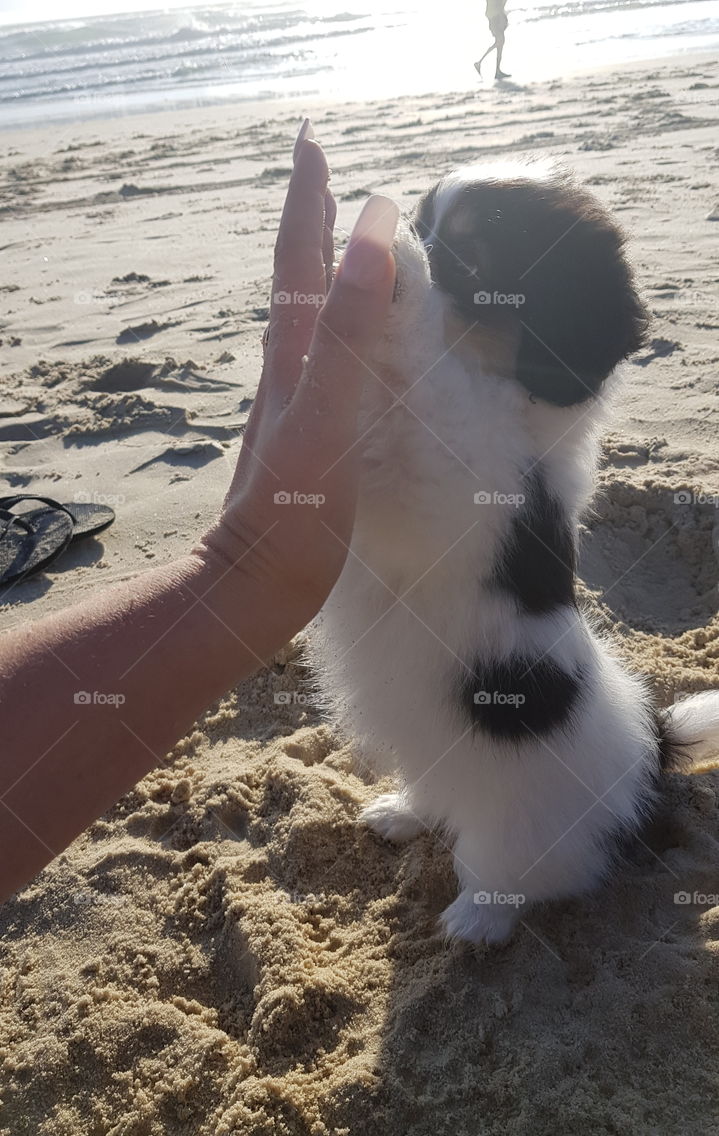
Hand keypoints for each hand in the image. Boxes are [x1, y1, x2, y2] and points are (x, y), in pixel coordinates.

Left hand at [199, 121, 397, 626]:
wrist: (254, 589)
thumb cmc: (293, 514)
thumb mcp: (328, 417)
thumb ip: (352, 332)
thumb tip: (374, 233)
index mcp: (293, 359)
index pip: (301, 260)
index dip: (309, 200)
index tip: (313, 144)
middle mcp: (288, 375)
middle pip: (301, 280)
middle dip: (313, 221)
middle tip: (323, 171)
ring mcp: (295, 409)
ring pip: (310, 321)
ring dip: (324, 272)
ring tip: (342, 241)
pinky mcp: (308, 442)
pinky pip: (327, 365)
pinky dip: (342, 332)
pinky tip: (348, 348)